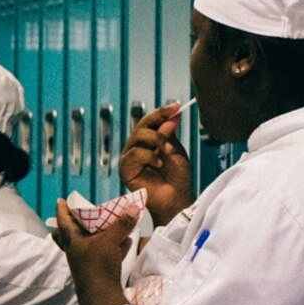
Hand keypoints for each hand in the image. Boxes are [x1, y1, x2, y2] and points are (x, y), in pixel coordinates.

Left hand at [55, 195, 139, 304]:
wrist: (101, 297)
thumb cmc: (98, 266)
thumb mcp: (110, 241)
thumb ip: (122, 224)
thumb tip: (133, 207)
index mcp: (72, 240)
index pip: (63, 220)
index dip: (62, 209)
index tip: (60, 200)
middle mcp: (76, 250)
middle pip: (73, 233)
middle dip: (79, 222)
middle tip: (83, 213)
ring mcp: (86, 261)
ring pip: (90, 244)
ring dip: (100, 234)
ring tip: (110, 224)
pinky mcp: (98, 270)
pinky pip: (105, 254)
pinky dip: (114, 247)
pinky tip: (127, 241)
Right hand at [120, 102, 195, 224]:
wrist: (176, 198)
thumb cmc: (177, 178)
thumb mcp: (175, 150)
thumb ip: (169, 134)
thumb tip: (170, 115)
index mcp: (148, 141)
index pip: (150, 121)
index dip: (161, 112)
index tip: (176, 106)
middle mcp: (136, 147)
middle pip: (141, 126)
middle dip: (158, 123)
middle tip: (172, 127)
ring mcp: (130, 158)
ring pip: (136, 137)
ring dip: (154, 139)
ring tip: (166, 150)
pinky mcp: (125, 170)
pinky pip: (133, 154)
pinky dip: (148, 156)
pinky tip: (159, 163)